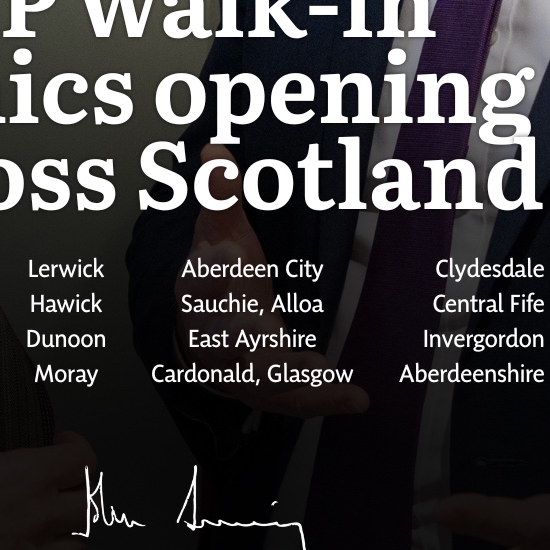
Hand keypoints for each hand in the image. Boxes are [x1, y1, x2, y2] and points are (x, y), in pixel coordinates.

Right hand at [0, 430, 96, 549]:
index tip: (64, 449)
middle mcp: (39, 513)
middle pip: (89, 504)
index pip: (85, 460)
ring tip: (45, 525)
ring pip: (77, 545)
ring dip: (64, 533)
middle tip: (60, 487)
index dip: (77, 450)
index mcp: (29, 473)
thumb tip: (3, 471)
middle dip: (76, 492)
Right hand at [174, 145, 368, 417]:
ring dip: (292, 381)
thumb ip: (220, 196)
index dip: (210, 272)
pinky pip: (291, 399)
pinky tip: (354, 396)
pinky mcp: (265, 388)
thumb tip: (215, 150)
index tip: (231, 256)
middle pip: (222, 339)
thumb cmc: (216, 277)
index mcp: (195, 290)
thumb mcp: (218, 232)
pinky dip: (320, 399)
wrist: (201, 333)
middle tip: (265, 329)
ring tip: (327, 377)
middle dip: (241, 334)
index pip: (196, 282)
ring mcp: (238, 367)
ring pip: (258, 380)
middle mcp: (212, 334)